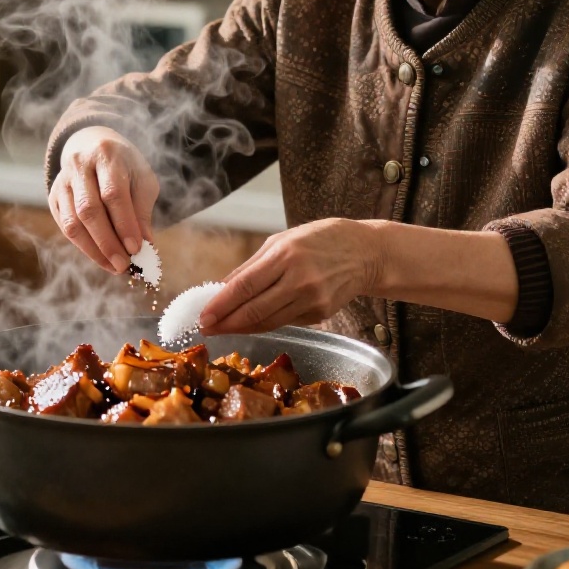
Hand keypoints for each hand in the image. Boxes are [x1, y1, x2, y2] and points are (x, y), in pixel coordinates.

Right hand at [50, 126, 159, 272]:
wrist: (94, 146)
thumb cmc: (125, 167)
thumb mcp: (142, 180)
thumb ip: (142, 211)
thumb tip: (145, 246)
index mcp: (106, 154)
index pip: (113, 193)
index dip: (124, 224)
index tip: (136, 248)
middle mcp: (79, 165)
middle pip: (89, 209)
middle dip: (107, 242)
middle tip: (124, 265)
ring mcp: (62, 181)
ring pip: (73, 222)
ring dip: (94, 250)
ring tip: (114, 266)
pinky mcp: (54, 196)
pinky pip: (66, 227)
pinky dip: (84, 247)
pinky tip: (101, 257)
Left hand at [200, 218, 385, 334]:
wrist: (365, 252)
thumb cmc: (320, 239)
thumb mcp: (282, 240)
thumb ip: (252, 266)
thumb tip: (222, 288)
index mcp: (286, 254)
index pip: (245, 286)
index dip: (221, 305)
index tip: (202, 317)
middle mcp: (300, 279)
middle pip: (254, 310)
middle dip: (226, 322)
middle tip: (206, 329)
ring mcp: (312, 299)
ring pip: (269, 322)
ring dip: (242, 328)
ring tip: (223, 328)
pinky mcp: (321, 313)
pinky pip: (286, 321)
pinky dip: (266, 323)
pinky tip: (252, 323)